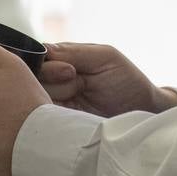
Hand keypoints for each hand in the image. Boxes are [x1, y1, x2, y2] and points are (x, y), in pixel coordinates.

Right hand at [38, 42, 176, 117]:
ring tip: (79, 101)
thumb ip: (73, 51)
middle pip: (33, 80)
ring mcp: (55, 104)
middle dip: (54, 82)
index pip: (38, 59)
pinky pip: (43, 122)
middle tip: (78, 84)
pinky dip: (52, 119)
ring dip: (55, 101)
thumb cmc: (127, 80)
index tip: (70, 71)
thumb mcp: (104, 57)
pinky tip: (68, 117)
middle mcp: (54, 82)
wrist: (143, 113)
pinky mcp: (58, 126)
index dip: (50, 66)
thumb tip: (43, 49)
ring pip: (35, 100)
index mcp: (63, 61)